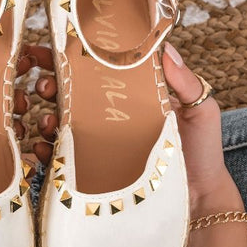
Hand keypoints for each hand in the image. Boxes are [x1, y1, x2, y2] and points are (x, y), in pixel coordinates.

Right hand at [26, 42, 243, 219]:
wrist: (199, 199)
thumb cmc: (202, 152)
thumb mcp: (201, 111)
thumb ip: (186, 82)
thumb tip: (166, 48)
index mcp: (132, 93)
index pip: (98, 67)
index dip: (72, 55)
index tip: (52, 47)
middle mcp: (110, 114)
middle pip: (70, 92)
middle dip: (49, 83)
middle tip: (45, 85)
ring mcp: (100, 142)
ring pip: (60, 122)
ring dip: (45, 116)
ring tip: (47, 120)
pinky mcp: (94, 170)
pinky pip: (62, 158)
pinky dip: (46, 151)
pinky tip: (45, 149)